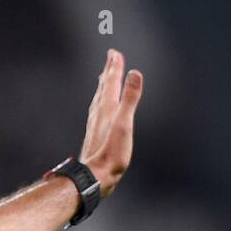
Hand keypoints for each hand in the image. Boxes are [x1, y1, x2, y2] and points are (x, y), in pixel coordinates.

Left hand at [79, 48, 143, 199]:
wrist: (95, 177)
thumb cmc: (112, 154)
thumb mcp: (124, 124)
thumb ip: (130, 99)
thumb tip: (135, 73)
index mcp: (107, 109)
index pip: (111, 82)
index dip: (114, 67)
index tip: (115, 53)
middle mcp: (99, 114)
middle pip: (103, 88)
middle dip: (108, 72)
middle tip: (110, 58)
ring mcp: (95, 125)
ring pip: (99, 99)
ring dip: (103, 86)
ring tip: (103, 79)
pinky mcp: (95, 136)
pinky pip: (97, 112)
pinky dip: (100, 104)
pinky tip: (99, 110)